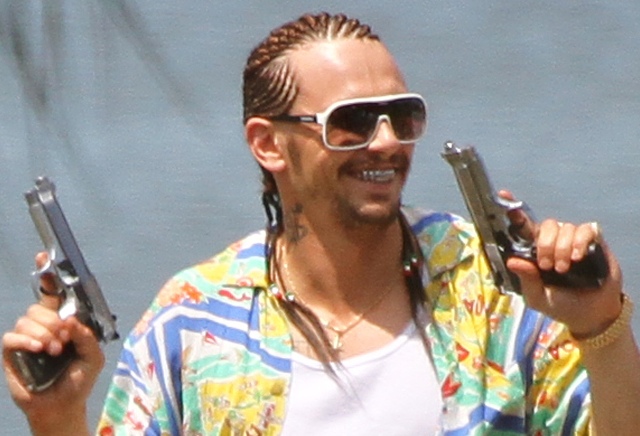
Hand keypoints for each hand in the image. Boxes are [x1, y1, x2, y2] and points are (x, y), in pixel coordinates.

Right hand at [2, 253, 102, 432]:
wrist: (62, 406)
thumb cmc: (79, 380)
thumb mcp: (93, 358)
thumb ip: (88, 337)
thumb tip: (71, 320)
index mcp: (64, 321)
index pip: (54, 294)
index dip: (49, 275)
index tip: (43, 256)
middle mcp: (44, 324)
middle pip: (41, 306)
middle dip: (54, 321)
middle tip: (64, 339)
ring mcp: (27, 336)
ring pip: (27, 318)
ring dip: (44, 333)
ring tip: (55, 351)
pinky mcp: (13, 351)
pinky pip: (13, 336)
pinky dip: (27, 340)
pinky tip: (38, 349)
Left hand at [503, 196, 623, 337]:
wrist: (590, 313)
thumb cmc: (558, 304)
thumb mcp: (537, 297)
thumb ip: (526, 280)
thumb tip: (513, 261)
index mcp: (534, 251)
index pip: (522, 227)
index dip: (513, 211)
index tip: (503, 195)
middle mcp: (552, 240)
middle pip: (544, 225)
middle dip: (544, 245)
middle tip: (547, 266)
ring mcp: (571, 239)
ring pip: (563, 227)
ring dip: (562, 248)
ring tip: (564, 268)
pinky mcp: (591, 241)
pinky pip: (584, 229)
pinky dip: (579, 242)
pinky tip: (578, 257)